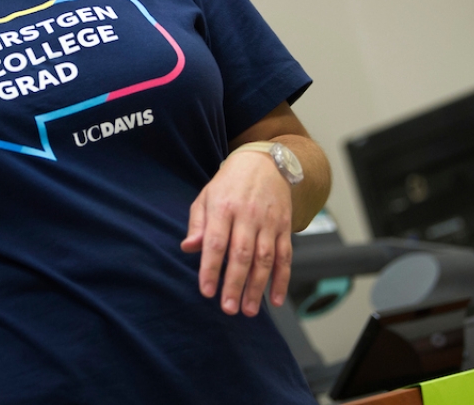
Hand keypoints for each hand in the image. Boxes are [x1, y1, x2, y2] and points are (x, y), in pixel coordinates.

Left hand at [180, 149, 292, 316]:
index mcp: (223, 207)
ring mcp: (269, 222)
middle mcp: (248, 215)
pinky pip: (285, 257)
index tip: (207, 291)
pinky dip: (282, 280)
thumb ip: (197, 224)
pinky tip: (276, 300)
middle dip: (235, 285)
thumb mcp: (206, 197)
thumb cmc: (229, 184)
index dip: (211, 269)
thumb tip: (188, 248)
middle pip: (242, 254)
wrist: (265, 163)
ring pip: (265, 259)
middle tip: (228, 309)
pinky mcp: (285, 227)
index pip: (216, 243)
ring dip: (258, 288)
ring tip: (249, 310)